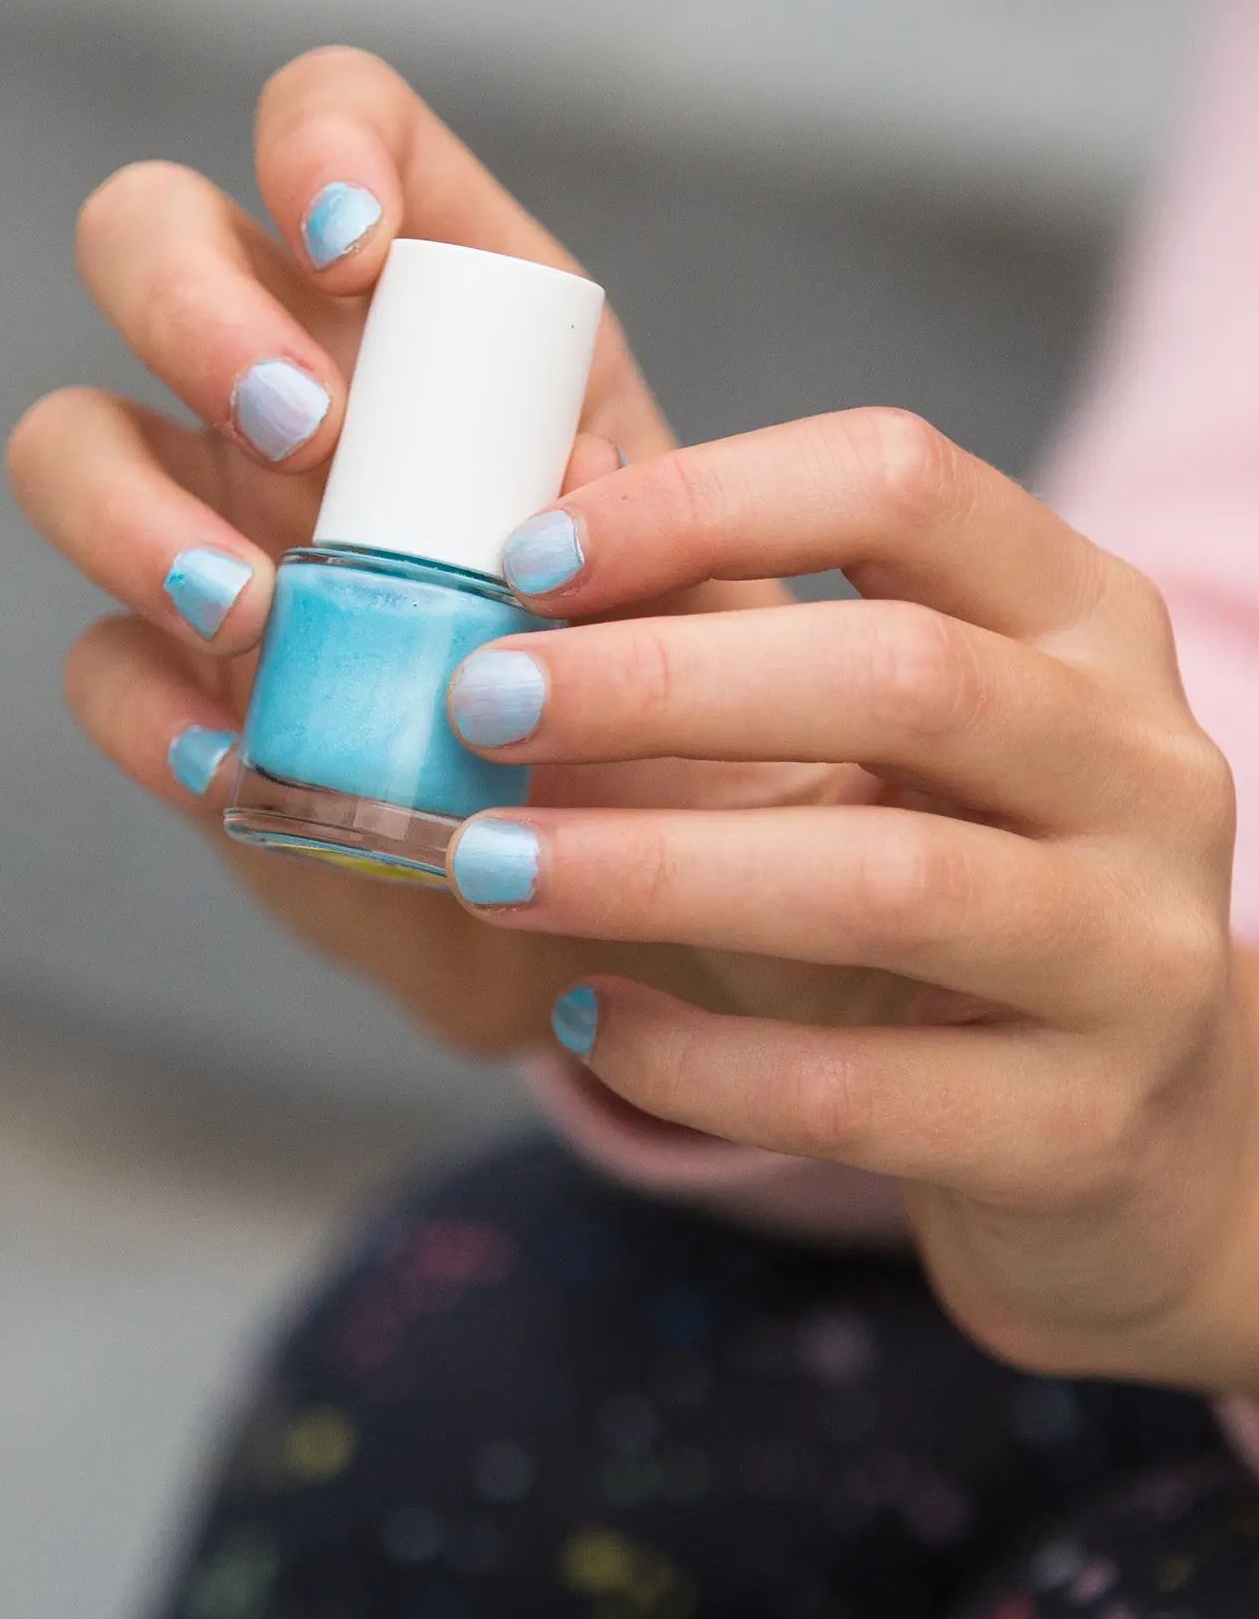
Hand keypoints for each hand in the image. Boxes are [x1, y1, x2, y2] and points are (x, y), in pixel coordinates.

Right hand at [7, 47, 783, 1051]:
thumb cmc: (666, 709)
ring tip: (248, 609)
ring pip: (70, 439)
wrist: (602, 886)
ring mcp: (213, 530)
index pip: (337, 127)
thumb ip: (645, 529)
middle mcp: (298, 390)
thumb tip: (569, 487)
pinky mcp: (172, 683)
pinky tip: (232, 763)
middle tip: (302, 434)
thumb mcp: (693, 603)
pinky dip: (149, 708)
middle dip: (192, 306)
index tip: (352, 250)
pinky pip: (96, 660)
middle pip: (146, 235)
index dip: (317, 142)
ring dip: (132, 511)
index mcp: (439, 316)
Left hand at [441, 411, 1258, 1390]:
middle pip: (904, 675)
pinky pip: (859, 1090)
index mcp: (1081, 620)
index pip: (904, 486)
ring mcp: (1135, 951)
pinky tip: (585, 1024)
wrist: (1124, 1132)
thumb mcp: (862, 745)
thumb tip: (556, 498)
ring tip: (488, 865)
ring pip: (890, 883)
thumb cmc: (949, 894)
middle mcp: (1140, 764)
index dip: (705, 502)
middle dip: (661, 683)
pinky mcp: (1081, 1124)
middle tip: (477, 704)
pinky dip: (695, 1059)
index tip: (526, 558)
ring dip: (656, 868)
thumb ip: (722, 625)